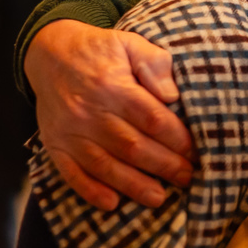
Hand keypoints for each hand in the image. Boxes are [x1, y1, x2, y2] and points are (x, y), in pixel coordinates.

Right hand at [24, 19, 192, 210]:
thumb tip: (172, 96)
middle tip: (188, 177)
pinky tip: (111, 204)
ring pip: (104, 165)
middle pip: (131, 146)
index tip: (197, 151)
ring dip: (133, 185)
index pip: (151, 118)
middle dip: (164, 165)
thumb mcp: (131, 43)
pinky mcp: (55, 144)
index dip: (176, 138)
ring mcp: (70, 131)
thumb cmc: (101, 51)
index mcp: (113, 85)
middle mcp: (89, 111)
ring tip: (160, 198)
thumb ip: (155, 65)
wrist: (50, 53)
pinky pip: (71, 173)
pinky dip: (90, 191)